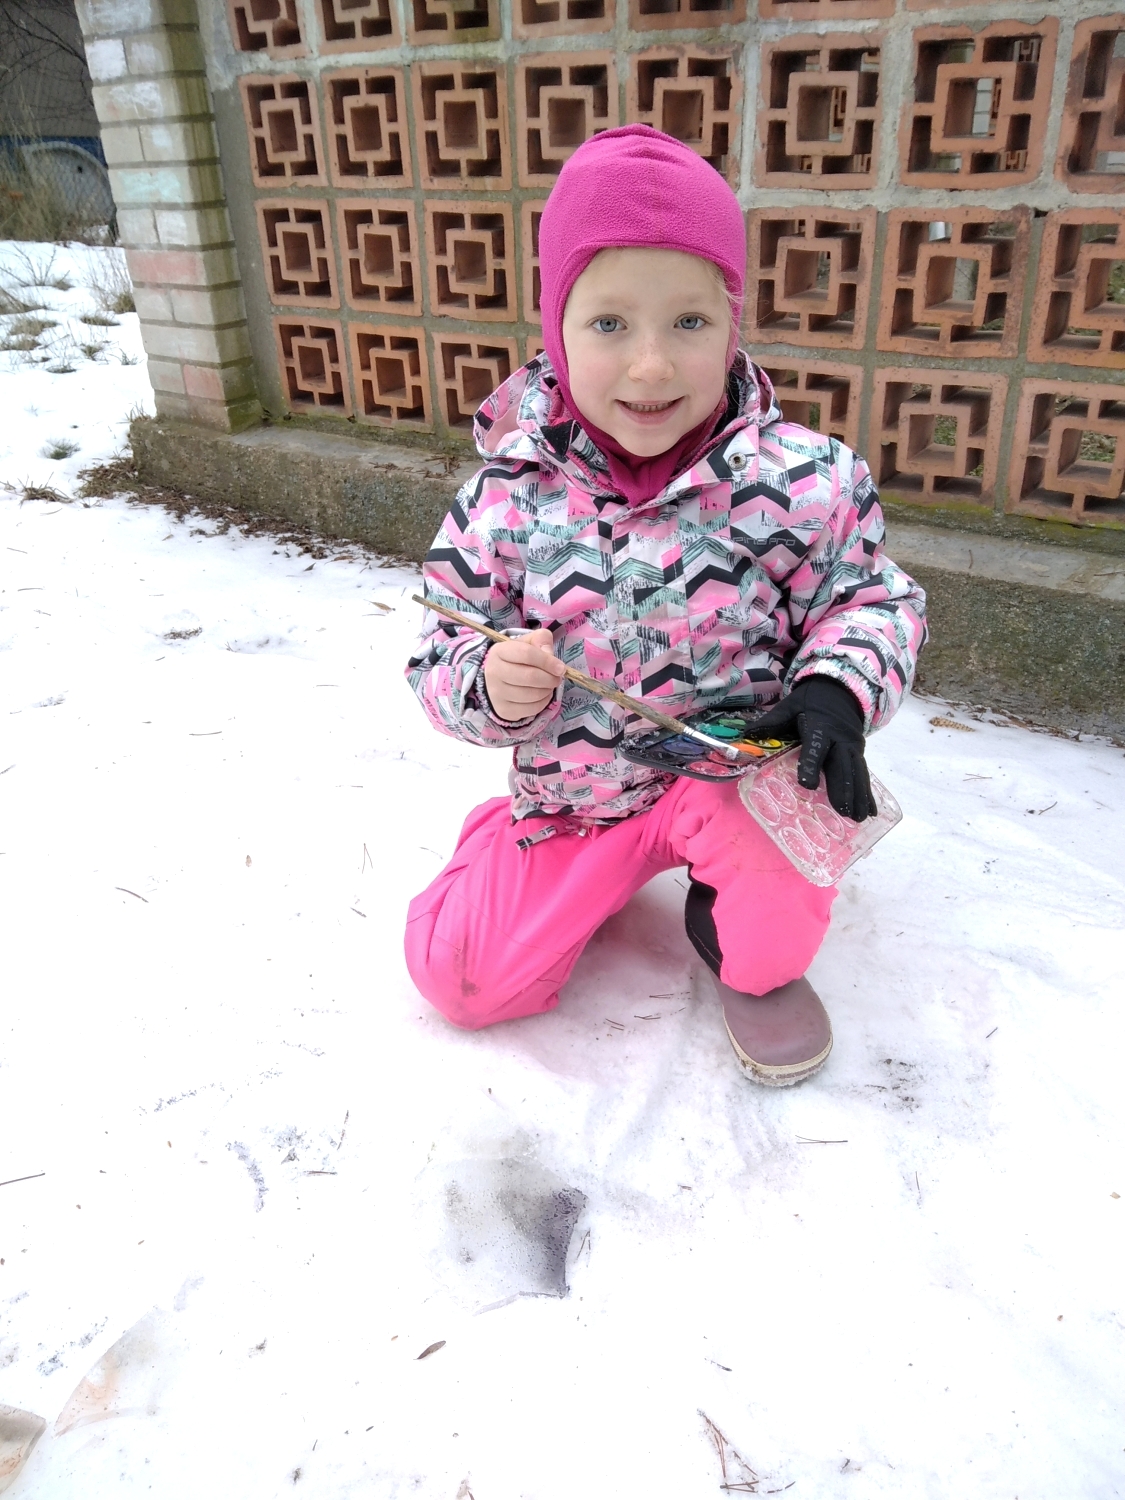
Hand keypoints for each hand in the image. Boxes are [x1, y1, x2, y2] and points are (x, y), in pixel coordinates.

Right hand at [483, 629, 564, 722]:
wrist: (497, 680)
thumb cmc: (516, 659)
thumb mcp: (527, 643)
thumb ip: (541, 640)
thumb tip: (550, 654)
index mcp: (499, 651)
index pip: (526, 654)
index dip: (547, 661)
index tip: (560, 667)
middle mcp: (494, 672)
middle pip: (530, 676)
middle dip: (550, 678)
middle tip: (557, 678)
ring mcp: (497, 693)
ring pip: (533, 694)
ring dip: (548, 690)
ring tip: (549, 685)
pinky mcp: (504, 710)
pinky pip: (532, 709)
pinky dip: (543, 702)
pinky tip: (542, 695)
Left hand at [749, 677, 875, 821]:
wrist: (841, 690)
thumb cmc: (809, 702)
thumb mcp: (790, 706)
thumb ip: (773, 721)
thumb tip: (748, 734)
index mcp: (820, 726)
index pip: (816, 746)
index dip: (811, 764)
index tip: (808, 785)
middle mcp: (840, 738)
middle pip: (842, 765)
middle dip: (844, 788)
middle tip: (844, 811)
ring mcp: (852, 746)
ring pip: (856, 772)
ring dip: (859, 796)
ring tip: (860, 818)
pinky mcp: (859, 753)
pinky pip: (863, 774)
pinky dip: (867, 793)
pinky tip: (872, 811)